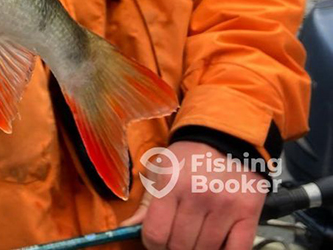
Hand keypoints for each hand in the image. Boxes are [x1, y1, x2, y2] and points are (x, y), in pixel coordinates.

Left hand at [120, 140, 266, 249]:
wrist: (227, 137)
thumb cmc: (188, 157)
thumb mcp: (160, 170)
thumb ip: (146, 203)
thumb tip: (126, 228)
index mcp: (170, 183)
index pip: (156, 234)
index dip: (153, 244)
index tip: (157, 241)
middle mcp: (197, 195)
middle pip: (180, 246)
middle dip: (174, 247)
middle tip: (177, 238)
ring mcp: (225, 205)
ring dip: (198, 249)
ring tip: (196, 236)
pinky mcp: (249, 213)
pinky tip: (216, 244)